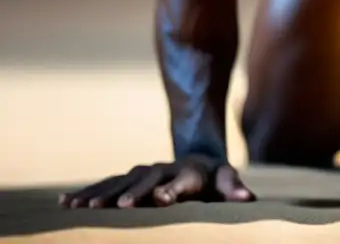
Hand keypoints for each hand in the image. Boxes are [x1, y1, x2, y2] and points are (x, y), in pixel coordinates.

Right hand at [58, 156, 254, 207]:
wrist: (199, 157)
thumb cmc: (215, 179)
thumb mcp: (227, 181)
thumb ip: (234, 189)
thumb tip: (247, 198)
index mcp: (189, 173)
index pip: (182, 182)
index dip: (173, 190)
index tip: (162, 199)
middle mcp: (162, 170)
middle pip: (146, 181)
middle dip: (133, 193)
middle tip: (118, 208)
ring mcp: (143, 172)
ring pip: (120, 183)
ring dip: (101, 194)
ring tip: (82, 208)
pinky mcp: (128, 178)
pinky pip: (105, 184)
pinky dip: (87, 193)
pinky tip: (66, 203)